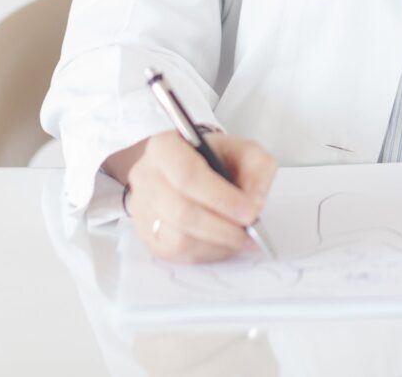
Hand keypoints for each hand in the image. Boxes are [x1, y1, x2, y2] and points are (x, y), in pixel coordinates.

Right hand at [121, 130, 277, 263]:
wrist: (193, 169)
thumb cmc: (215, 159)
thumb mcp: (243, 150)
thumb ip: (258, 168)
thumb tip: (255, 201)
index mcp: (165, 147)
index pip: (187, 175)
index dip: (221, 197)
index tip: (250, 211)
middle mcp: (147, 178)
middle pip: (182, 211)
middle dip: (223, 226)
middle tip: (250, 230)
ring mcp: (143, 209)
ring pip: (179, 238)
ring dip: (217, 242)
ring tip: (240, 237)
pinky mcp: (148, 236)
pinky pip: (177, 254)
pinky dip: (207, 251)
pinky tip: (223, 241)